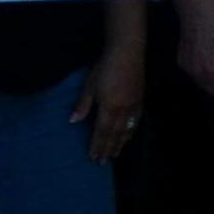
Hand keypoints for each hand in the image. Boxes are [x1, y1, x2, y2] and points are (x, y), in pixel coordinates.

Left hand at [74, 46, 146, 163]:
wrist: (127, 52)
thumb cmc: (105, 66)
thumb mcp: (90, 85)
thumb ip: (83, 104)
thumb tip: (73, 121)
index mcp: (109, 106)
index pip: (102, 131)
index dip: (98, 145)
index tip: (94, 157)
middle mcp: (123, 110)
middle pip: (115, 134)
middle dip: (108, 148)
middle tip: (103, 162)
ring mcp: (134, 105)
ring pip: (127, 130)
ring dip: (120, 143)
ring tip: (115, 154)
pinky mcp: (140, 99)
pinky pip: (136, 121)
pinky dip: (131, 131)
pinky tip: (129, 136)